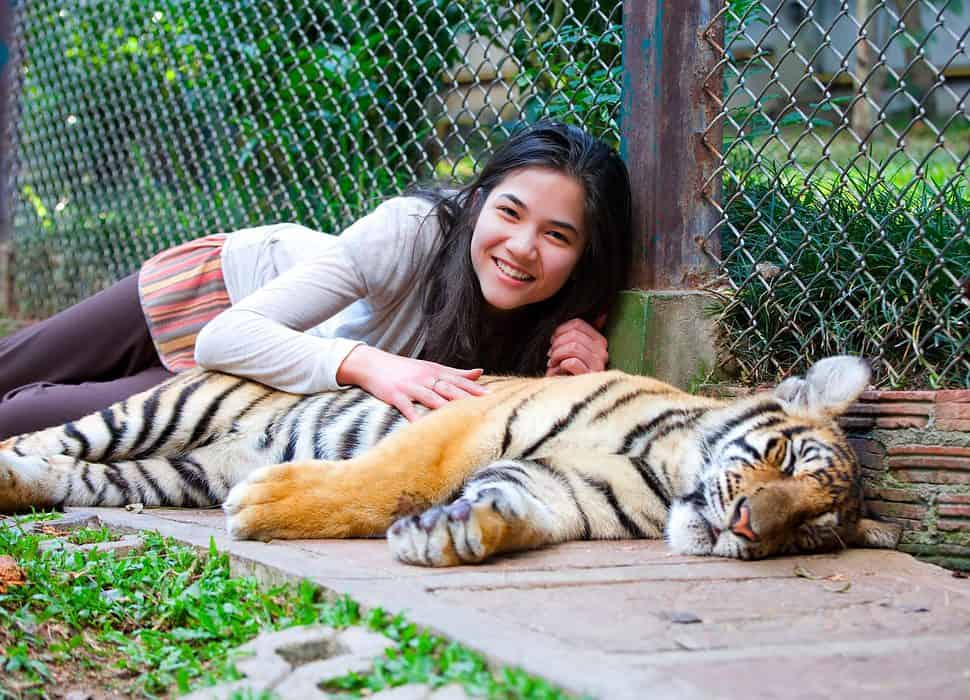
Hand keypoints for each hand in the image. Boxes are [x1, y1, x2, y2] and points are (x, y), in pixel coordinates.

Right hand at [336, 345, 487, 420]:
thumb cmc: (405, 369)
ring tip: (459, 415)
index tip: (491, 396)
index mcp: (435, 371)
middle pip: (448, 387)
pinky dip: (414, 415)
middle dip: (466, 396)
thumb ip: (456, 373)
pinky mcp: (395, 395)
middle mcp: (425, 378)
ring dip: (445, 405)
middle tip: (482, 404)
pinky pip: (406, 406)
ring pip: (430, 396)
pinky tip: (422, 425)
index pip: (458, 380)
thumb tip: (480, 372)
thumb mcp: (431, 367)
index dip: (474, 388)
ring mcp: (410, 386)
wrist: (373, 364)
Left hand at [546, 316, 608, 375]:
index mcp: (599, 342)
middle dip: (557, 344)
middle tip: (550, 355)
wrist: (566, 395)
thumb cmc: (566, 371)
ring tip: (553, 363)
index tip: (552, 341)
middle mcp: (603, 352)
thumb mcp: (571, 350)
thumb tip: (593, 314)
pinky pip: (572, 362)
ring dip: (557, 355)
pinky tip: (559, 371)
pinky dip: (561, 366)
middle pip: (574, 335)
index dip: (560, 330)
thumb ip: (576, 333)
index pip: (578, 324)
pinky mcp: (591, 377)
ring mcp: (599, 365)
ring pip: (573, 347)